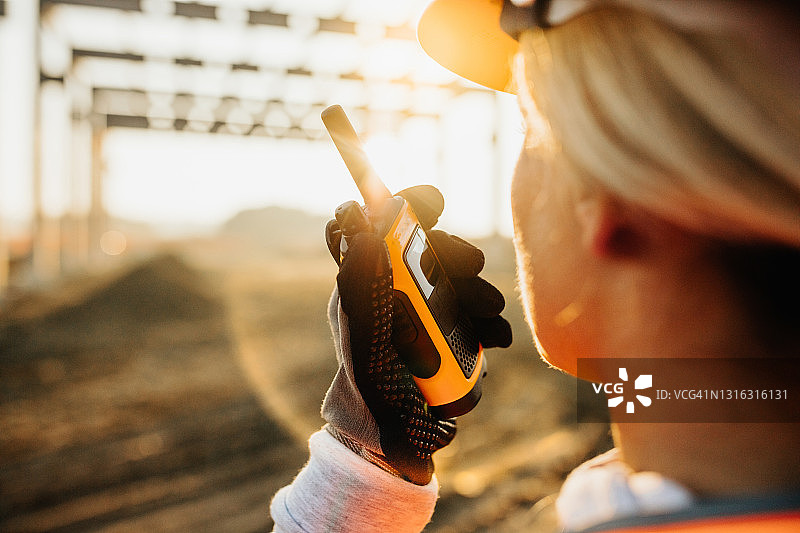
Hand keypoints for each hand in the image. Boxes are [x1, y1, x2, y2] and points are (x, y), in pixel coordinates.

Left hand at [321, 185, 511, 484]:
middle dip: (456, 254)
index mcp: (369, 281)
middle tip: (473, 264)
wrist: (394, 436)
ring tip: (489, 310)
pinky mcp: (454, 338)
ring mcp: (429, 315)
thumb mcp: (361, 333)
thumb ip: (360, 283)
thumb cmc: (367, 386)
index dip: (406, 207)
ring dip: (480, 290)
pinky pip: (479, 319)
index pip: (382, 227)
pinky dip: (493, 324)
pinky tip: (497, 337)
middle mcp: (399, 291)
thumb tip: (359, 223)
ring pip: (461, 283)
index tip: (435, 202)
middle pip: (432, 251)